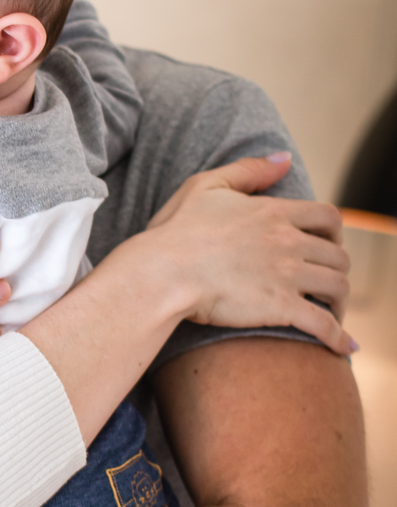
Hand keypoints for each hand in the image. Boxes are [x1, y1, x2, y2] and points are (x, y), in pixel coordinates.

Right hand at [145, 153, 351, 351]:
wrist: (161, 273)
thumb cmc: (175, 232)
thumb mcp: (206, 185)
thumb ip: (249, 170)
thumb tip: (284, 159)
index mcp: (274, 212)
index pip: (328, 217)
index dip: (334, 232)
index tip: (326, 245)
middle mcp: (288, 241)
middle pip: (337, 254)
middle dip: (336, 269)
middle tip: (324, 281)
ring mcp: (287, 275)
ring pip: (338, 286)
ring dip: (340, 300)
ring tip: (333, 312)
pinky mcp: (281, 308)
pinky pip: (324, 324)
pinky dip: (340, 337)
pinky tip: (345, 347)